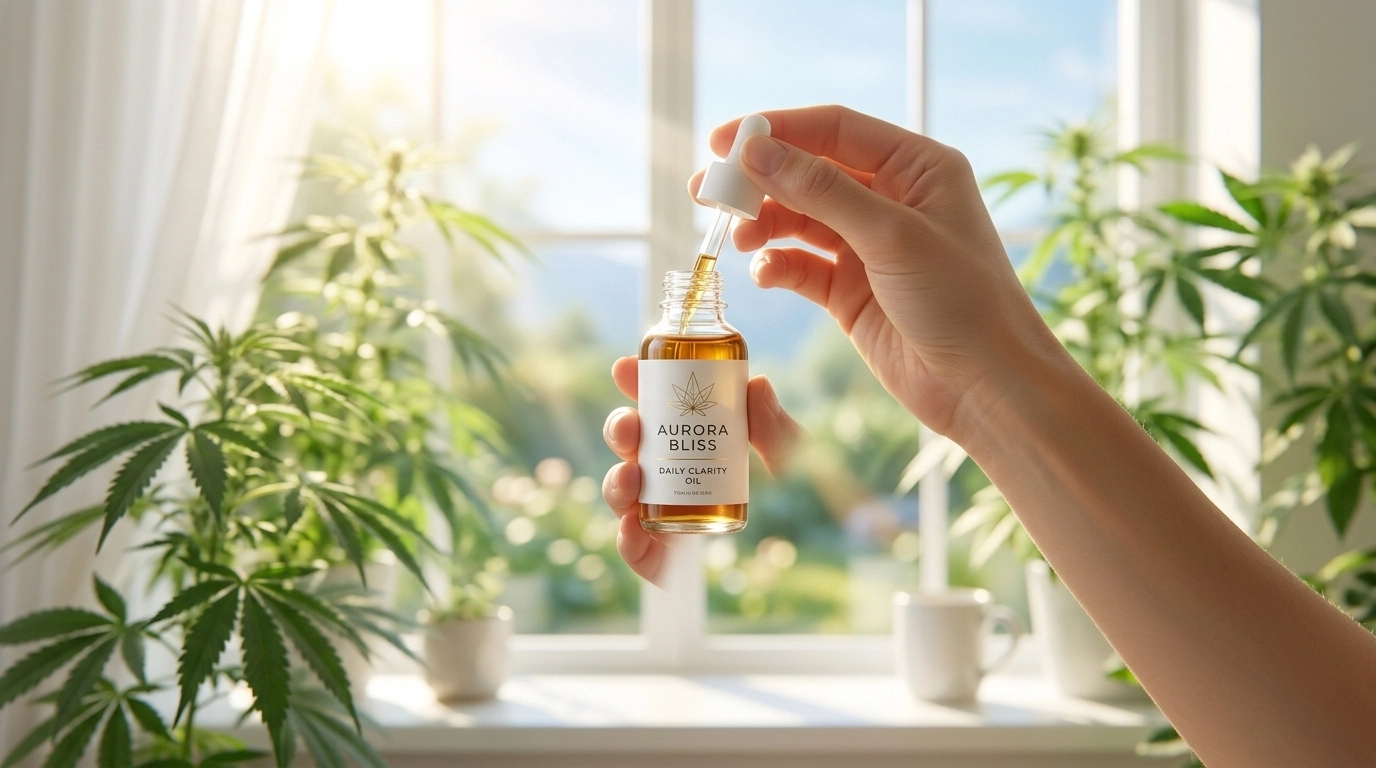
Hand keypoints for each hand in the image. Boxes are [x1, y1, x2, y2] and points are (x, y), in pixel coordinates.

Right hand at [601, 356, 799, 584]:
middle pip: (631, 446)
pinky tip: (631, 527)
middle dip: (620, 430)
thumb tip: (757, 383)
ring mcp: (665, 513)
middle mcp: (674, 472)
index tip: (624, 369)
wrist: (815, 544)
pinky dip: (626, 539)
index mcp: (696, 439)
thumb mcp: (794, 457)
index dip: (635, 385)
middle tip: (631, 427)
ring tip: (632, 477)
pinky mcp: (663, 555)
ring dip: (616, 480)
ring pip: (623, 492)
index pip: (656, 407)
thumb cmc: (803, 495)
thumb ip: (776, 429)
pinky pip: (633, 548)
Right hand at [693, 106, 1062, 437]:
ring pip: (799, 219)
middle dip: (759, 180)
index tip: (724, 142)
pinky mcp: (852, 292)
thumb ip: (820, 191)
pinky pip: (801, 266)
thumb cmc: (963, 301)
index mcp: (917, 168)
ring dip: (763, 224)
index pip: (834, 130)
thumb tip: (757, 152)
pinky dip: (777, 265)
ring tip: (736, 237)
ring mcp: (870, 247)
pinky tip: (764, 274)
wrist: (987, 387)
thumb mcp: (891, 235)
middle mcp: (893, 200)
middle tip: (708, 190)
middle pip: (809, 172)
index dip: (777, 131)